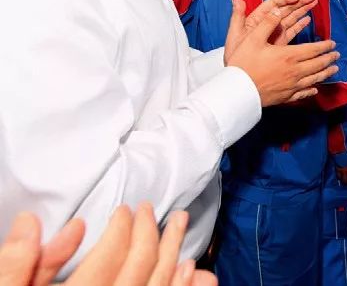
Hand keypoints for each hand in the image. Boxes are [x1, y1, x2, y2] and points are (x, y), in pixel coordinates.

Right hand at [0, 205, 216, 285]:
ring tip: (180, 223)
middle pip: (140, 268)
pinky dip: (179, 285)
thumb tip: (31, 223)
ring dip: (173, 251)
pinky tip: (188, 267)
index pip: (109, 257)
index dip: (120, 228)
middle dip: (149, 232)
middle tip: (148, 209)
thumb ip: (18, 265)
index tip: (124, 210)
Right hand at [224, 0, 340, 105]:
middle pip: (317, 64)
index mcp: (289, 55)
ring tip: (334, 70)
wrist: (236, 91)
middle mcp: (294, 71)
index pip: (313, 49)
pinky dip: (311, 90)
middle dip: (329, 59)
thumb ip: (267, 23)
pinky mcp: (285, 97)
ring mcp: (291, 86)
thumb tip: (278, 9)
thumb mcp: (253, 39)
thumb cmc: (243, 64)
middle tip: (337, 55)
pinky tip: (315, 89)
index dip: (325, 46)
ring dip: (325, 73)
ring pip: (314, 79)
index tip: (333, 44)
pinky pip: (303, 93)